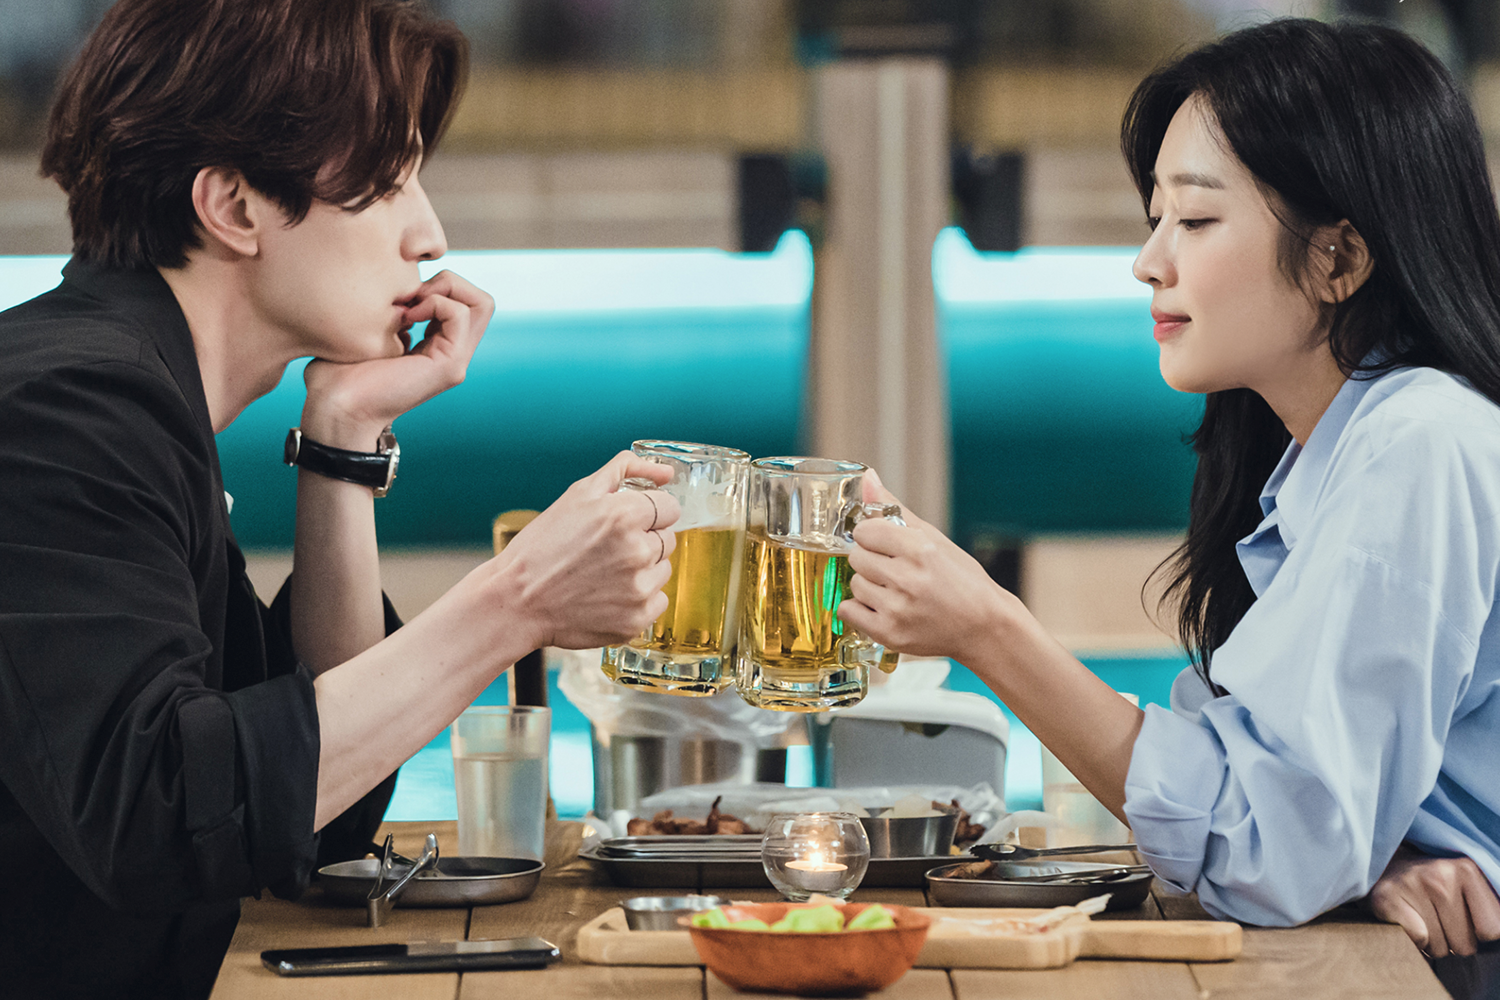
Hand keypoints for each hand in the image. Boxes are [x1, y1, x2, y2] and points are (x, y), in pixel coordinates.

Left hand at [300, 270, 494, 447]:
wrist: (337, 406)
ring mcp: (456, 361)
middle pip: (482, 301)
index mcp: (437, 346)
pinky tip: (406, 318)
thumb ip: (394, 314)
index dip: (439, 284)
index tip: (402, 296)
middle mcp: (452, 354)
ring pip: (481, 304)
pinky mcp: (450, 366)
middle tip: (414, 295)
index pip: (466, 301)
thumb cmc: (340, 373)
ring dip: (445, 290)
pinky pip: (460, 314)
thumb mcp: (373, 333)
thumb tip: (401, 298)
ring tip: (412, 306)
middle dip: (450, 282)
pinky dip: (434, 303)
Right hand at [494, 451, 680, 649]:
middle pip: (667, 539)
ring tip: (605, 574)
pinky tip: (608, 596)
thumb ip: (626, 470)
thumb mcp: (578, 494)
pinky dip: (639, 599)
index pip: (669, 508)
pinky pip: (658, 601)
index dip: (648, 514)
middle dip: (644, 540)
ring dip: (643, 570)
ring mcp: (638, 589)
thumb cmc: (543, 546)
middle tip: (607, 550)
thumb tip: (665, 473)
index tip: (626, 524)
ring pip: (663, 570)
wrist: (516, 601)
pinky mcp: (636, 619)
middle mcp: (636, 552)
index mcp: (624, 515)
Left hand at [837, 469, 1019, 660]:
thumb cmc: (961, 580)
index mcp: (920, 549)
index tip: (884, 544)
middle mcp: (908, 579)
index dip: (872, 536)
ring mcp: (897, 609)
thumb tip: (867, 477)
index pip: (865, 531)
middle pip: (856, 557)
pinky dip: (859, 610)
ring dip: (868, 586)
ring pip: (853, 584)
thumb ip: (894, 508)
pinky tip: (882, 607)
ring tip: (893, 590)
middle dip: (870, 560)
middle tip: (892, 569)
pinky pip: (847, 611)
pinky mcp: (889, 633)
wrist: (984, 627)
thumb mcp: (933, 538)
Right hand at [1368, 844, 1499, 957]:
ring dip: (1432, 942)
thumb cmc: (1434, 884)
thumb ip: (1491, 908)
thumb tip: (1498, 932)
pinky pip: (1418, 941)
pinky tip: (1407, 922)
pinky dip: (1413, 941)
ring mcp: (1411, 886)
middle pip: (1465, 945)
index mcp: (1467, 869)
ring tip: (1422, 918)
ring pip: (1440, 948)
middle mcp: (1440, 875)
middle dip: (1454, 941)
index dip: (1478, 933)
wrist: (1384, 865)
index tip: (1464, 918)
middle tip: (1438, 918)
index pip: (1493, 930)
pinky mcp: (1387, 900)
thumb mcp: (1468, 885)